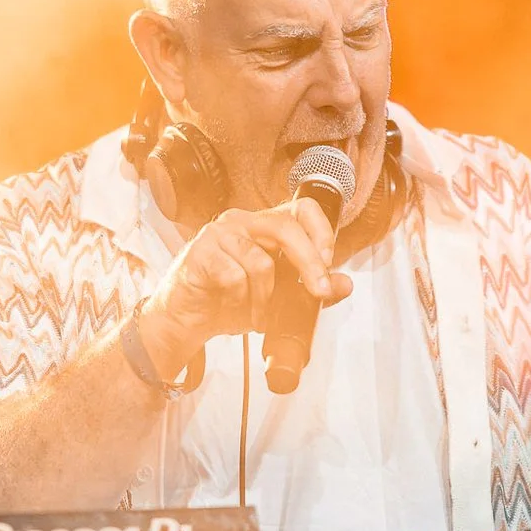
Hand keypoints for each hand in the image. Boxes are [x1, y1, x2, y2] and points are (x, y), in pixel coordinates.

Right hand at [136, 202, 352, 376]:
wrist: (185, 321)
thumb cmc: (228, 303)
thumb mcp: (278, 299)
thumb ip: (310, 289)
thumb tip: (345, 284)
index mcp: (265, 226)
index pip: (303, 208)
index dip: (322, 232)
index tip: (329, 264)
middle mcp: (243, 221)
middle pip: (286, 227)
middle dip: (309, 263)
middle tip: (319, 292)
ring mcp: (219, 233)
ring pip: (260, 261)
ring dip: (264, 298)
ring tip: (258, 315)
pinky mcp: (200, 251)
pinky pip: (234, 276)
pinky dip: (241, 300)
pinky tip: (235, 308)